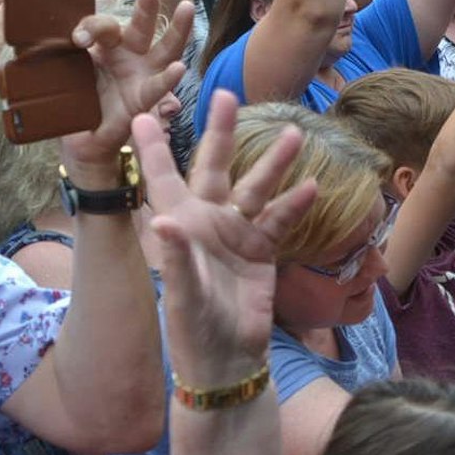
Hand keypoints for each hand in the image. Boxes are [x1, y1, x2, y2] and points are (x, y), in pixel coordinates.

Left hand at [60, 0, 193, 159]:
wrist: (80, 138)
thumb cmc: (76, 100)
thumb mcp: (59, 74)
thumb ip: (50, 55)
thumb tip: (19, 40)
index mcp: (106, 45)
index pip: (103, 26)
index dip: (91, 28)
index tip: (77, 39)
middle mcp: (129, 55)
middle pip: (141, 26)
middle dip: (147, 6)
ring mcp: (141, 75)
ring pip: (165, 48)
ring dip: (178, 28)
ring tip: (187, 8)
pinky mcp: (144, 99)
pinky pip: (158, 87)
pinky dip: (169, 78)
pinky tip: (179, 68)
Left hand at [144, 91, 318, 385]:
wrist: (226, 360)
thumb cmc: (192, 329)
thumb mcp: (181, 294)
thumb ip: (175, 257)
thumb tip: (162, 221)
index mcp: (179, 224)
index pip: (162, 178)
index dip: (152, 148)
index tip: (141, 113)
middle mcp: (207, 220)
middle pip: (215, 167)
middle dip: (221, 132)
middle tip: (226, 94)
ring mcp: (236, 233)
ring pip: (255, 187)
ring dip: (273, 163)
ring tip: (293, 134)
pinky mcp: (261, 251)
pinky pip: (279, 220)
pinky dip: (295, 204)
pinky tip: (313, 184)